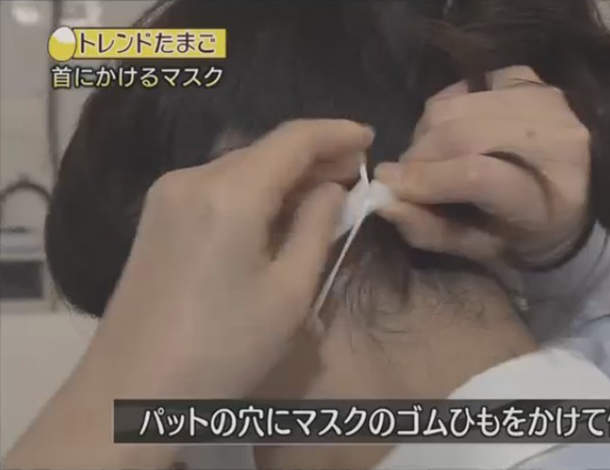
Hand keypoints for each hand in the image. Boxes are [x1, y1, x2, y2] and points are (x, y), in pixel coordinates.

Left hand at [4, 119, 373, 468]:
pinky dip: (255, 190)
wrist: (132, 391)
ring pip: (241, 167)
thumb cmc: (223, 348)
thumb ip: (317, 228)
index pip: (293, 139)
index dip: (336, 132)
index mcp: (229, 192)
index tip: (371, 138)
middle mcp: (192, 178)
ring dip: (284, 174)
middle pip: (265, 149)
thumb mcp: (289, 293)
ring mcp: (167, 196)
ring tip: (325, 192)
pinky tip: (278, 211)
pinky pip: (218, 188)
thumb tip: (331, 188)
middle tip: (355, 173)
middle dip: (313, 156)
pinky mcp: (157, 217)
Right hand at [375, 66, 590, 276]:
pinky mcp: (532, 80)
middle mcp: (556, 140)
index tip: (388, 185)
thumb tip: (383, 201)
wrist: (576, 198)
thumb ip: (430, 230)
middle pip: (461, 135)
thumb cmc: (522, 235)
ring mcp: (546, 102)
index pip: (479, 176)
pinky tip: (454, 131)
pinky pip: (467, 85)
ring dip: (426, 133)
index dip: (426, 178)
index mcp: (549, 198)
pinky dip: (447, 108)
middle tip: (406, 178)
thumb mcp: (479, 249)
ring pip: (456, 107)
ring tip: (430, 158)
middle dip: (418, 157)